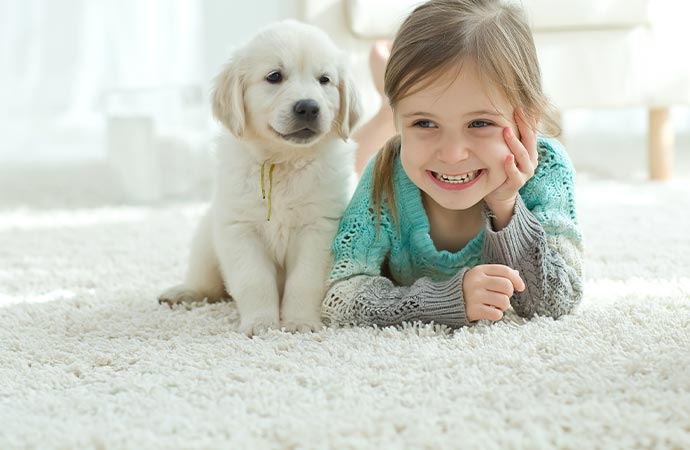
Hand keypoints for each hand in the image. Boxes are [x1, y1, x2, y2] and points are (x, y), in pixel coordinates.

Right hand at [462, 264, 524, 321]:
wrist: (447, 300)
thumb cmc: (469, 287)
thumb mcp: (481, 276)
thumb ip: (497, 274)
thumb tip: (516, 274)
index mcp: (480, 270)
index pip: (505, 271)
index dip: (517, 279)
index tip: (521, 288)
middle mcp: (477, 282)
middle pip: (507, 286)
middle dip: (509, 293)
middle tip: (502, 296)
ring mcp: (474, 296)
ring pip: (504, 301)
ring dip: (504, 306)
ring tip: (496, 305)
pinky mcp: (473, 310)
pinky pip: (497, 314)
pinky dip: (497, 315)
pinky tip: (490, 312)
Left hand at [483, 108, 538, 228]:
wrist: (500, 193)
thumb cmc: (503, 168)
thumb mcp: (509, 150)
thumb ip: (512, 136)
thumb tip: (510, 113)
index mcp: (530, 150)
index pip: (532, 130)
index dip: (530, 116)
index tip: (524, 102)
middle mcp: (531, 160)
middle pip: (529, 139)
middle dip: (524, 124)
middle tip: (517, 110)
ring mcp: (525, 172)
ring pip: (522, 155)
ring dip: (514, 142)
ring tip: (506, 131)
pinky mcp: (517, 183)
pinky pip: (514, 173)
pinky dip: (510, 166)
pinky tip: (507, 157)